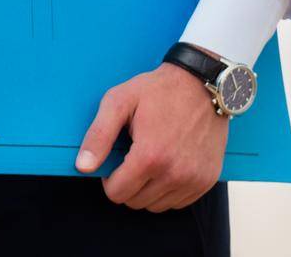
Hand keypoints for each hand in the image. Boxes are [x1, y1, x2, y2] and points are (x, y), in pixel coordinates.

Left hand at [75, 62, 229, 210]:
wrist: (201, 85)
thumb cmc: (156, 91)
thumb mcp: (118, 102)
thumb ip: (98, 136)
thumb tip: (83, 167)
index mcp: (150, 156)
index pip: (116, 193)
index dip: (109, 178)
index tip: (115, 158)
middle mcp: (174, 174)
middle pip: (135, 201)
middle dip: (127, 183)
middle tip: (132, 155)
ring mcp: (194, 180)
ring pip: (156, 205)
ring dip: (147, 188)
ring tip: (150, 158)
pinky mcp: (207, 180)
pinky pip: (178, 202)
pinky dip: (168, 190)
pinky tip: (166, 165)